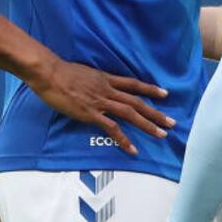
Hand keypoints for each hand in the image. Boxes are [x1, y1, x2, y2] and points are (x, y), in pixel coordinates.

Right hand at [30, 57, 174, 155]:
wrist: (50, 73)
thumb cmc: (61, 73)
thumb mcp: (84, 73)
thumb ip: (93, 81)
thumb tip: (95, 87)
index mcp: (106, 79)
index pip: (133, 84)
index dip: (150, 89)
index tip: (165, 94)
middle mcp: (108, 89)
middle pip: (137, 101)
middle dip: (156, 113)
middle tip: (172, 123)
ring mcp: (101, 102)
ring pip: (130, 113)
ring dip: (148, 125)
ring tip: (162, 134)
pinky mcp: (91, 114)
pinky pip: (112, 128)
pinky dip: (124, 139)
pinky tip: (132, 149)